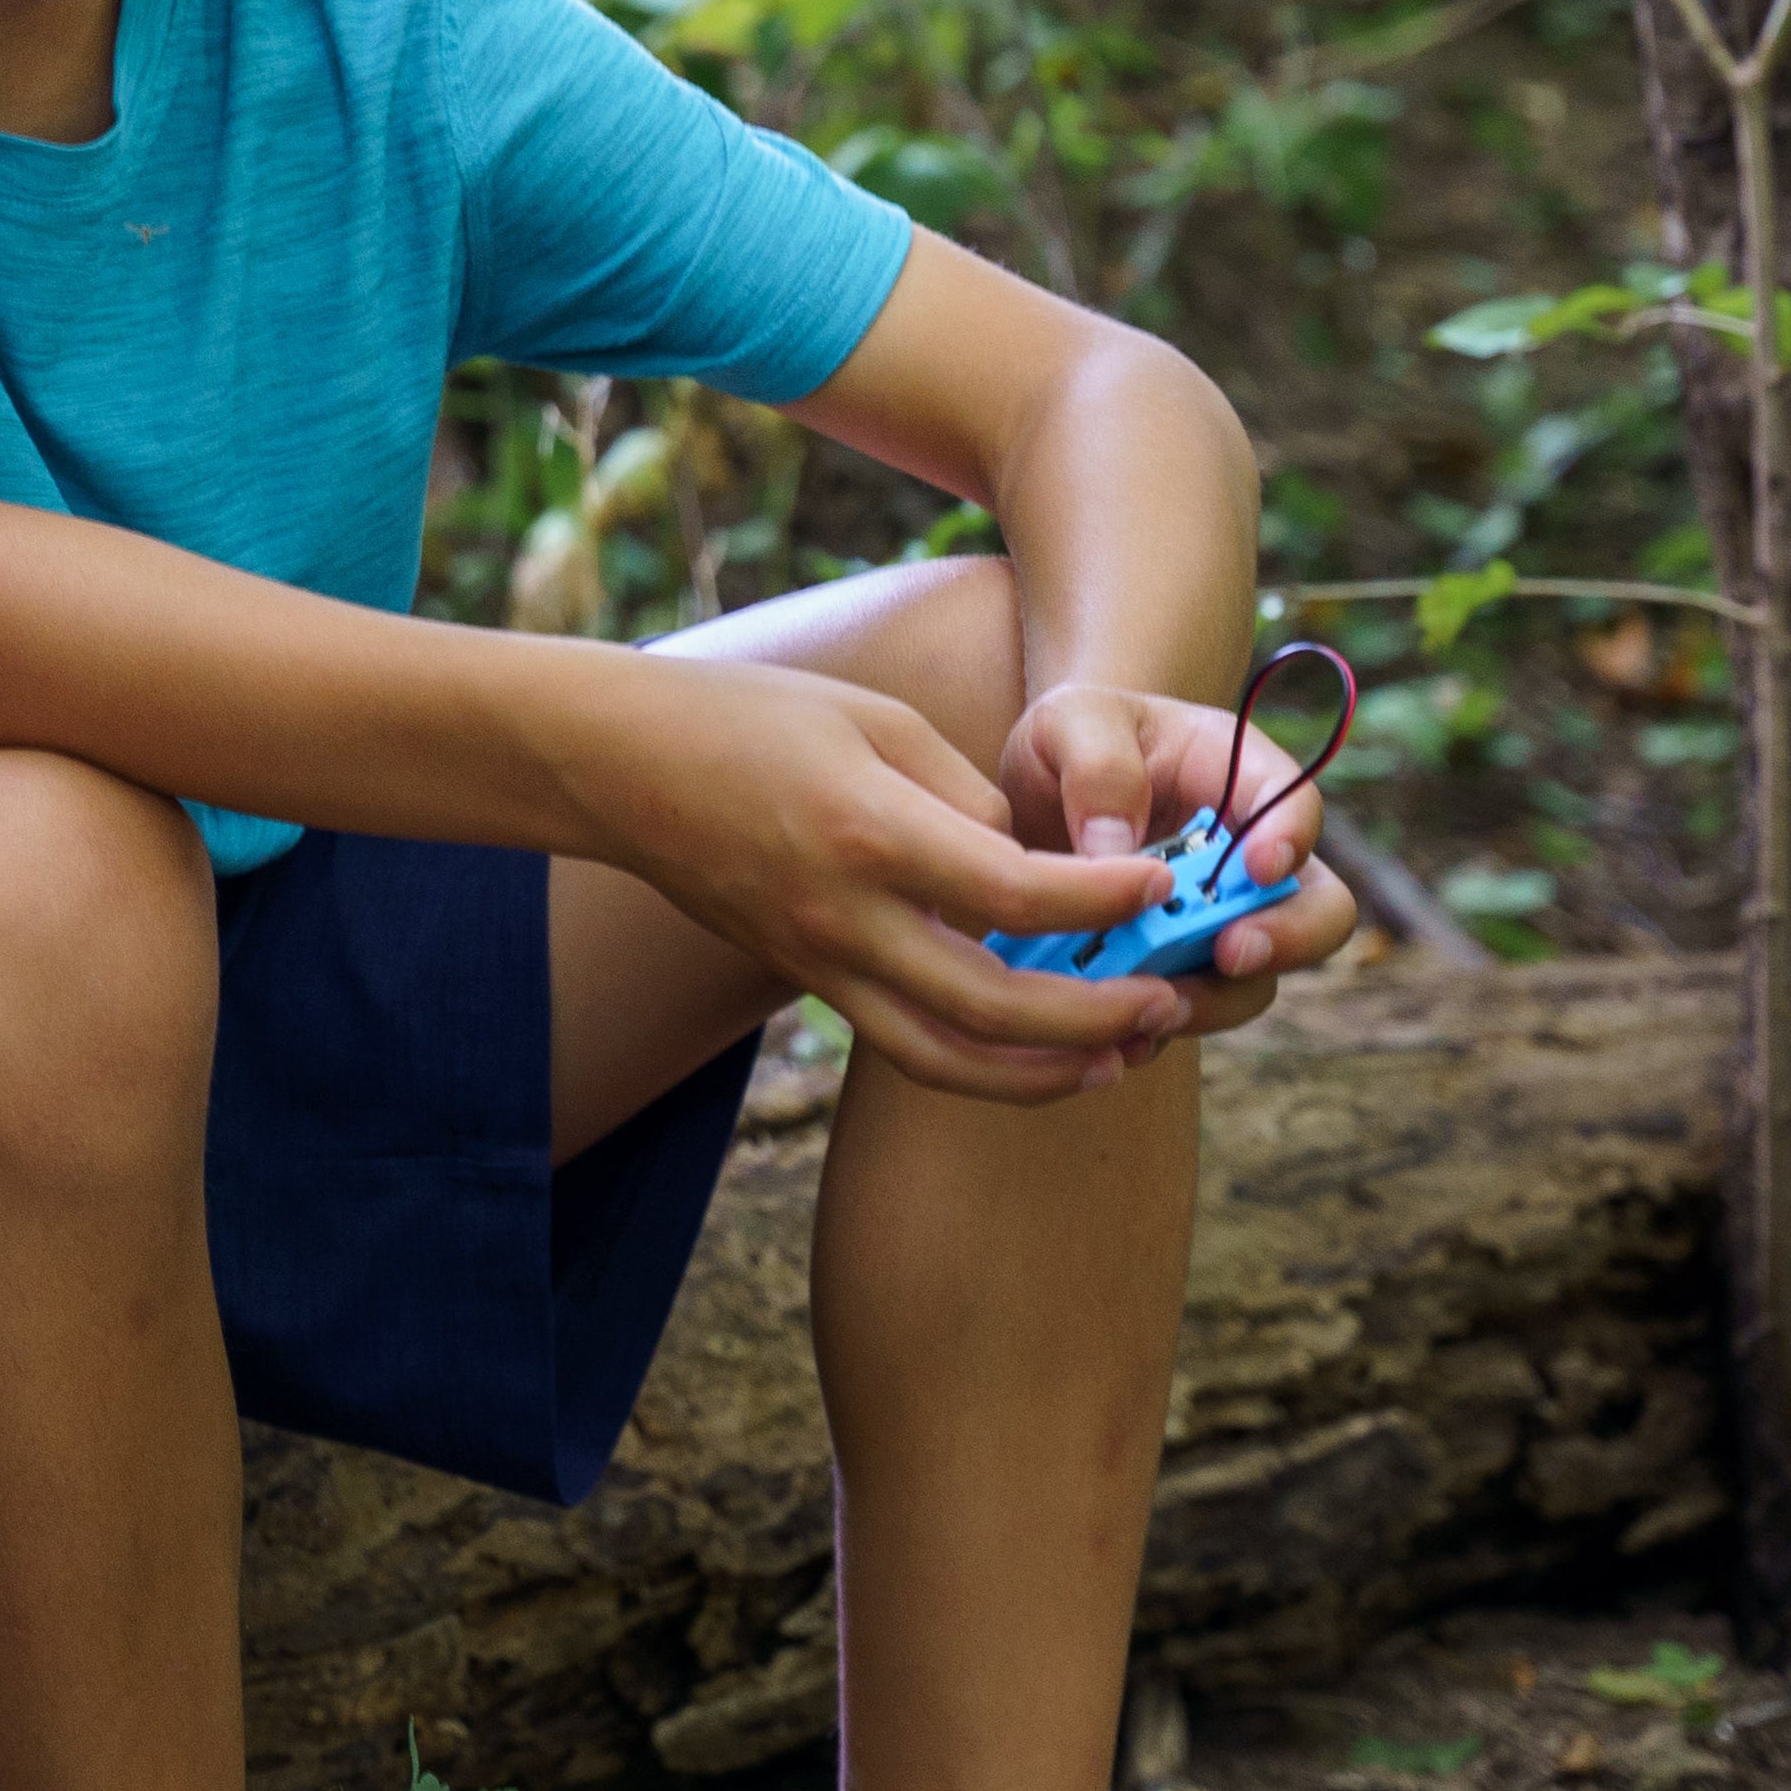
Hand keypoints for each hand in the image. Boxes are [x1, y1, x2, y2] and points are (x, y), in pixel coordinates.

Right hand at [554, 651, 1197, 1101]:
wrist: (620, 765)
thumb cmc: (750, 718)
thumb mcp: (875, 722)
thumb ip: (965, 796)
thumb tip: (1029, 866)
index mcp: (871, 834)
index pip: (1018, 895)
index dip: (1105, 900)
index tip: (1162, 884)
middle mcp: (847, 917)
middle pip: (998, 1006)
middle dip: (1101, 1016)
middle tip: (1170, 1000)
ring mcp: (821, 962)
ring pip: (951, 1058)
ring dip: (1048, 1073)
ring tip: (1123, 1057)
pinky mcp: (807, 981)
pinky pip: (908, 1044)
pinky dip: (983, 1061)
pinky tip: (1040, 1052)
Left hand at [999, 676, 1366, 1041]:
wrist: (1032, 797)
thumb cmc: (1068, 742)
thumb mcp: (1069, 724)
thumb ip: (1099, 770)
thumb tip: (1115, 851)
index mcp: (1240, 776)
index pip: (1297, 804)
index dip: (1292, 839)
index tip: (1260, 868)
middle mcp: (1251, 859)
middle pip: (1319, 910)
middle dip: (1288, 940)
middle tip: (1231, 953)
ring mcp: (1223, 922)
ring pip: (1259, 979)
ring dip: (1217, 998)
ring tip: (1159, 1006)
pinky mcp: (1180, 970)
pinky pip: (1191, 1012)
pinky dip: (1159, 1026)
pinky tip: (1119, 1034)